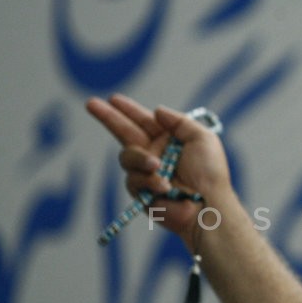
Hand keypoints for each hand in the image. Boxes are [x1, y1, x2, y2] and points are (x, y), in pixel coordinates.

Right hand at [86, 94, 230, 239]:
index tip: (113, 99)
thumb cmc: (210, 173)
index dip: (129, 110)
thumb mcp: (202, 138)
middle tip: (91, 103)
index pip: (145, 122)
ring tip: (157, 166)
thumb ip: (180, 121)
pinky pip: (133, 179)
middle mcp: (155, 154)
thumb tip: (156, 110)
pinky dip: (148, 180)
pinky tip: (164, 187)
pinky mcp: (140, 191)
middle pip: (125, 132)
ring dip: (141, 159)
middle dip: (108, 117)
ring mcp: (146, 173)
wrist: (207, 204)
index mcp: (170, 140)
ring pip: (127, 156)